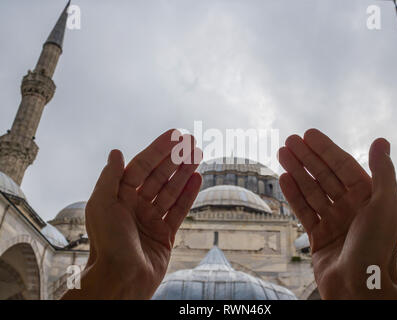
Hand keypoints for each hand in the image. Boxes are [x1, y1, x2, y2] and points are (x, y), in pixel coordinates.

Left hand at [62, 129, 202, 299]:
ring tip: (198, 155)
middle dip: (175, 158)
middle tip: (191, 141)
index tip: (174, 135)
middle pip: (159, 176)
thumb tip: (116, 152)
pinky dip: (188, 194)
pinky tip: (197, 179)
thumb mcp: (101, 205)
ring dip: (184, 172)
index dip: (158, 149)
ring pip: (171, 190)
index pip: (142, 166)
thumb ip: (110, 177)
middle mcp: (135, 206)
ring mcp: (151, 220)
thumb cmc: (108, 243)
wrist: (121, 279)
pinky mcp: (165, 234)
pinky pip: (179, 210)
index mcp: (119, 196)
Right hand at [278, 129, 396, 299]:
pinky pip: (304, 210)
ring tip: (282, 154)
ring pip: (312, 190)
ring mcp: (333, 221)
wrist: (359, 287)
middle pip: (324, 176)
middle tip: (289, 141)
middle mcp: (351, 207)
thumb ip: (383, 171)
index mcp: (369, 197)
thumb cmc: (376, 246)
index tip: (309, 134)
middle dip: (307, 158)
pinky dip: (293, 194)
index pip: (343, 166)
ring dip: (297, 172)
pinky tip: (283, 178)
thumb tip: (381, 141)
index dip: (326, 149)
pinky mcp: (318, 236)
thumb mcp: (385, 204)